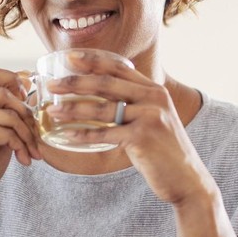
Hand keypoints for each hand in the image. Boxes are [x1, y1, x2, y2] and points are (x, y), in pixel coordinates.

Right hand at [0, 67, 41, 206]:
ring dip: (27, 135)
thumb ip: (3, 110)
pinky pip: (8, 132)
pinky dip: (21, 146)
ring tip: (32, 152)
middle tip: (36, 135)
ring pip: (9, 114)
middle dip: (26, 114)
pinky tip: (23, 160)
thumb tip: (29, 84)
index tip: (27, 97)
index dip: (12, 79)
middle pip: (3, 92)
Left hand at [46, 51, 209, 204]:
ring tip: (52, 111)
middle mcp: (153, 98)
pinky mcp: (142, 137)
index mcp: (155, 90)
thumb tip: (105, 99)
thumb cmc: (165, 151)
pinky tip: (67, 135)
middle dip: (74, 83)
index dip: (92, 61)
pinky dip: (83, 135)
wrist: (187, 178)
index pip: (119, 68)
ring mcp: (149, 116)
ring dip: (73, 109)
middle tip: (51, 85)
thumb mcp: (155, 120)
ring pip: (102, 108)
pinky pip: (105, 133)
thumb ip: (136, 105)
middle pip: (105, 84)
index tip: (69, 58)